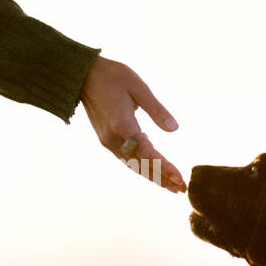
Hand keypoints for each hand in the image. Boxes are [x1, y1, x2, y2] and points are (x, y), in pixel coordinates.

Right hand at [80, 55, 185, 192]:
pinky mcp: (106, 140)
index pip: (147, 154)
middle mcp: (113, 139)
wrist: (83, 76)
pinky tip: (154, 172)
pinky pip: (127, 159)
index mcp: (122, 125)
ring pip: (134, 166)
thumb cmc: (113, 76)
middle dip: (162, 178)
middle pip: (141, 166)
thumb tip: (174, 129)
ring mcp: (108, 141)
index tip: (180, 178)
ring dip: (153, 177)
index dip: (164, 168)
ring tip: (172, 186)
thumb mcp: (139, 87)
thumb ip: (157, 110)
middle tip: (182, 189)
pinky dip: (142, 168)